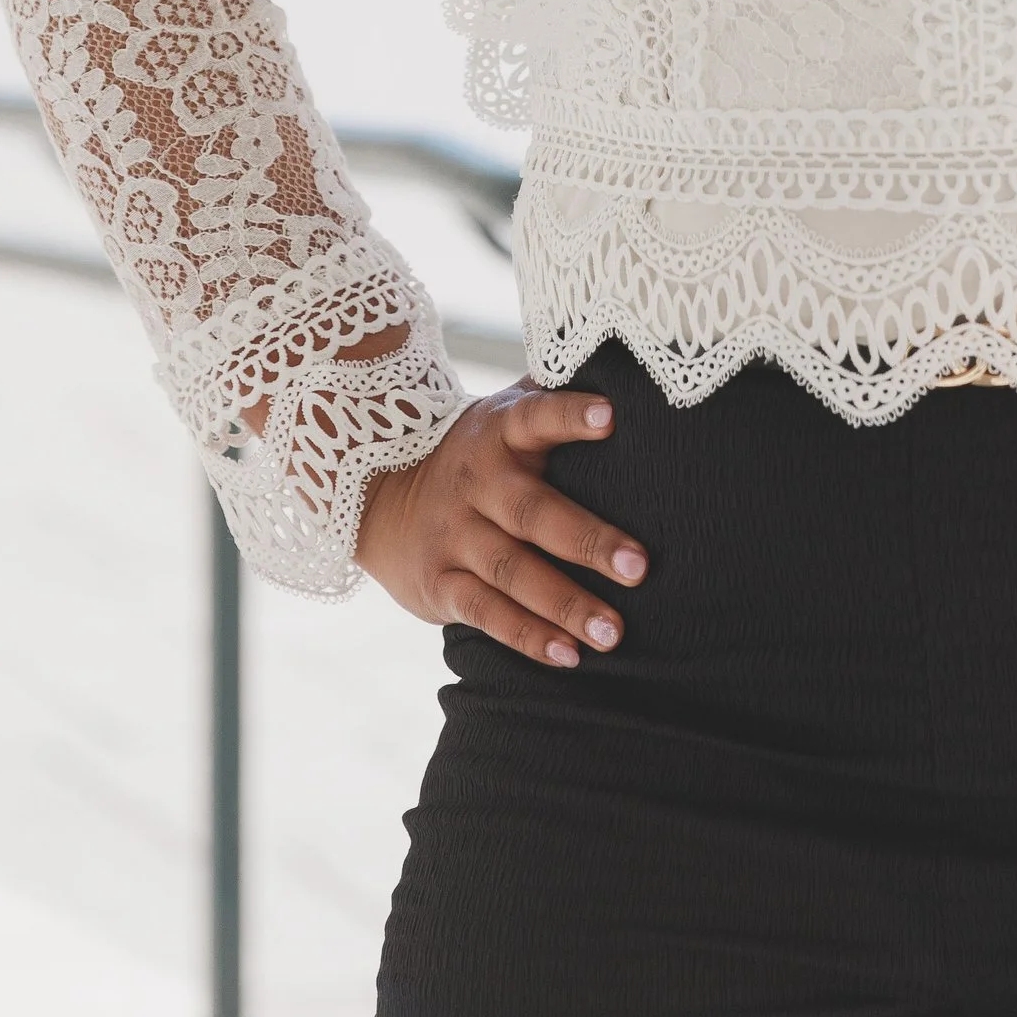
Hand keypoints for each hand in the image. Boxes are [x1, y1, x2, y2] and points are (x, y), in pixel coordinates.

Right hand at [356, 377, 647, 668]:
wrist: (376, 494)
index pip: (537, 416)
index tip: (612, 415)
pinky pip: (486, 613)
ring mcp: (454, 536)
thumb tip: (621, 359)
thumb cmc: (477, 453)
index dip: (571, 414)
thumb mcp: (503, 415)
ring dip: (565, 604)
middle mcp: (476, 483)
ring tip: (614, 632)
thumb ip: (552, 394)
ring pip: (513, 572)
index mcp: (499, 432)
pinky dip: (528, 637)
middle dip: (588, 540)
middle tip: (641, 567)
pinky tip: (569, 657)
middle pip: (534, 512)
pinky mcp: (439, 583)